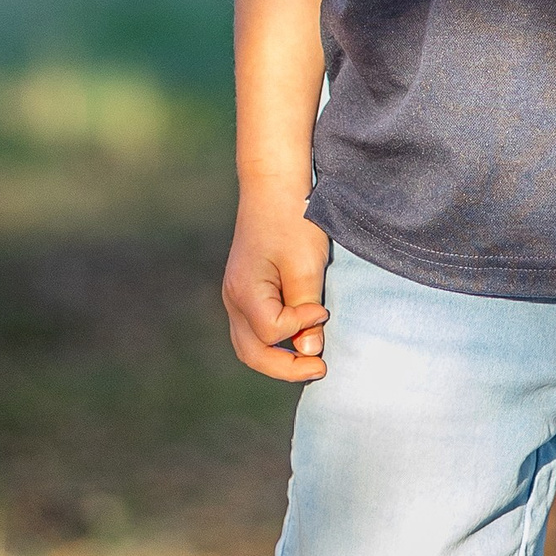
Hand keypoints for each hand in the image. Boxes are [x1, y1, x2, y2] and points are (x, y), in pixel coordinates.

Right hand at [223, 190, 331, 381]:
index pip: (272, 332)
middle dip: (287, 368)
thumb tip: (309, 350)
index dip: (302, 326)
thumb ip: (305, 309)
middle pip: (252, 353)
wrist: (273, 187)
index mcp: (245, 291)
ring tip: (309, 363)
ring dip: (278, 359)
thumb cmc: (292, 220)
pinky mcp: (245, 292)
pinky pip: (253, 331)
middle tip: (321, 369)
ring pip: (249, 347)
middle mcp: (233, 299)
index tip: (323, 310)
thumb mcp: (306, 264)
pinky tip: (297, 341)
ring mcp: (235, 297)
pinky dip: (273, 343)